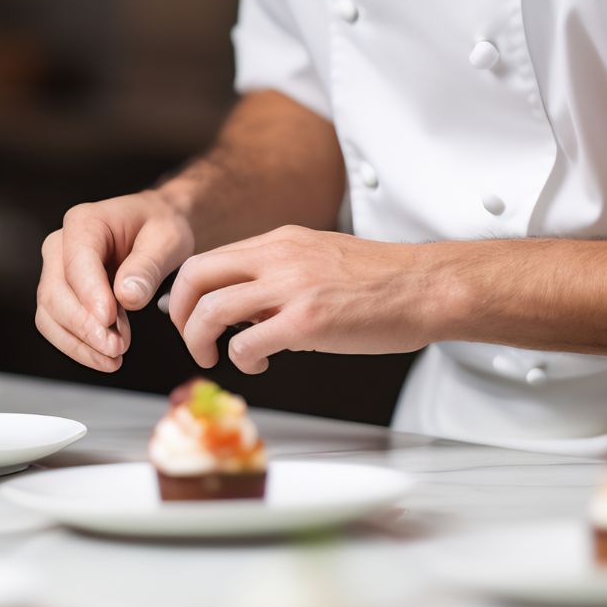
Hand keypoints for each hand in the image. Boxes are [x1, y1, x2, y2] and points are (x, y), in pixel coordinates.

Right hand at [36, 191, 194, 371]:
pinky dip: (79, 346)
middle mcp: (60, 245)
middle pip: (55, 293)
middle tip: (116, 348)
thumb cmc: (161, 227)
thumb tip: (127, 297)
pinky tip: (105, 357)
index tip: (109, 320)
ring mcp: (56, 271)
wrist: (157, 230)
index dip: (90, 295)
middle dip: (84, 327)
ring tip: (114, 358)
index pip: (77, 262)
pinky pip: (57, 325)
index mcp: (85, 222)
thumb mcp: (168, 239)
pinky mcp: (62, 295)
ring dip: (80, 343)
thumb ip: (148, 266)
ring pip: (50, 315)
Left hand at [167, 226, 437, 373]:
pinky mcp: (307, 321)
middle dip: (179, 314)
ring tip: (216, 358)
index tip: (192, 316)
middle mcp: (279, 256)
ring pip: (210, 310)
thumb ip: (279, 277)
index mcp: (281, 241)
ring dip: (199, 341)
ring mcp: (291, 287)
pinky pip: (246, 343)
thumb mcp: (319, 260)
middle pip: (195, 276)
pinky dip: (241, 360)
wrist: (427, 287)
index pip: (209, 259)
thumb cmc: (383, 282)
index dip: (189, 293)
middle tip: (192, 339)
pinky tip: (259, 364)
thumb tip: (247, 312)